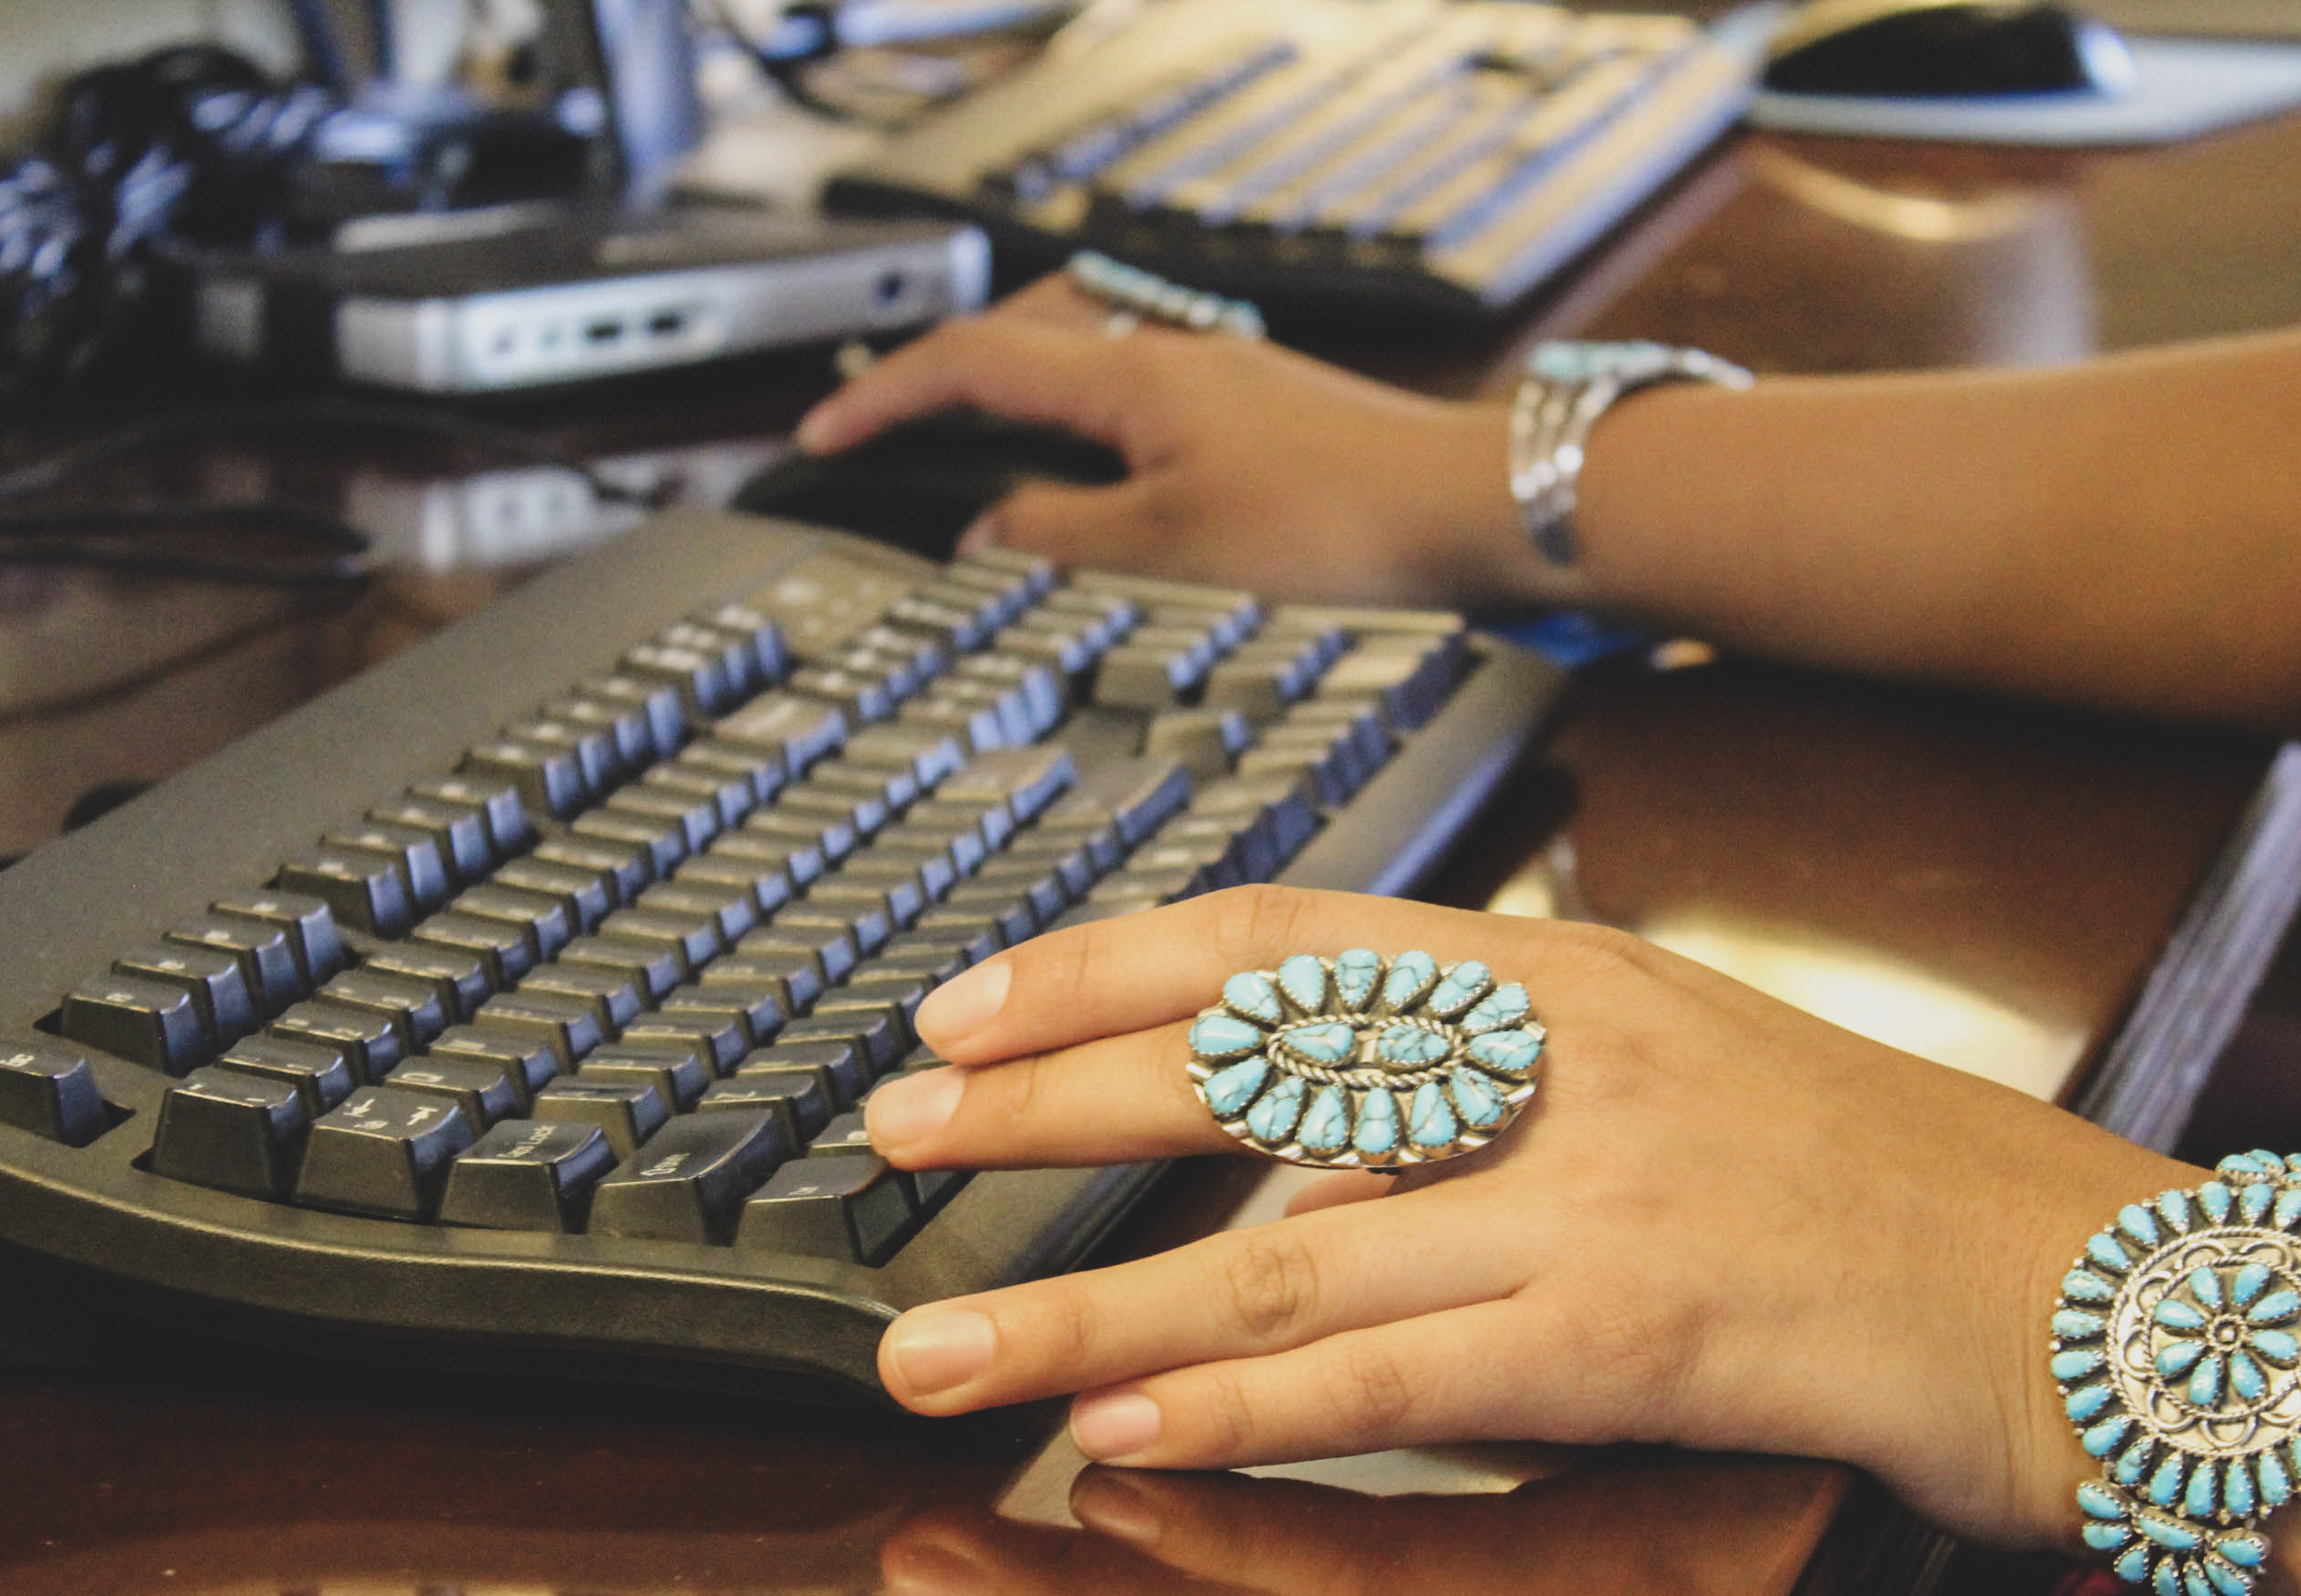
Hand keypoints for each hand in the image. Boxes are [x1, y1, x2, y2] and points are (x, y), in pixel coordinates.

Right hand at [792, 277, 1546, 606]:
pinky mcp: (1261, 411)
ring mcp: (1221, 377)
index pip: (971, 362)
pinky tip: (1104, 483)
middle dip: (940, 381)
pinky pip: (1140, 399)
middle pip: (1021, 339)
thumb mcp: (1175, 551)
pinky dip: (1088, 431)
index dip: (886, 398)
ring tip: (982, 461)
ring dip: (1019, 401)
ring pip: (1083, 362)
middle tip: (889, 431)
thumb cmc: (1347, 523)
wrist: (1477, 507)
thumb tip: (982, 532)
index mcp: (1132, 379)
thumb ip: (1062, 538)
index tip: (823, 433)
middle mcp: (1173, 358)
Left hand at [865, 887, 2193, 1550]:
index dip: (1108, 968)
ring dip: (1087, 1307)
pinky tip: (1131, 1431)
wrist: (2097, 1289)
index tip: (968, 1005)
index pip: (1291, 939)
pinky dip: (1250, 1403)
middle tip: (888, 1130)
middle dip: (1048, 1102)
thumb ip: (1509, 1083)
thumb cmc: (1888, 1192)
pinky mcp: (1646, 1341)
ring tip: (931, 1347)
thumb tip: (1323, 1136)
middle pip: (1254, 1066)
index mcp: (1572, 979)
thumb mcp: (1688, 1076)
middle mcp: (1570, 1062)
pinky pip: (1405, 1376)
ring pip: (1290, 1248)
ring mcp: (1608, 1198)